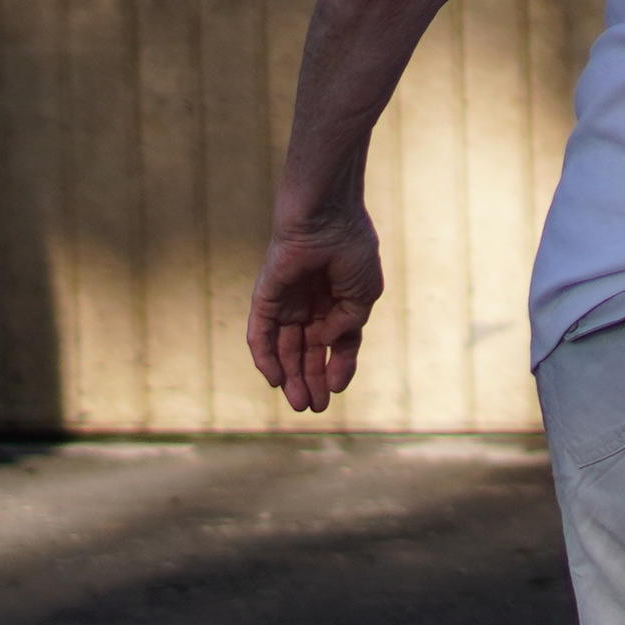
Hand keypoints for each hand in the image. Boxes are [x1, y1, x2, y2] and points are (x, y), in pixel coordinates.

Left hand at [247, 215, 384, 412]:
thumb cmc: (351, 248)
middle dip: (311, 379)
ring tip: (299, 403)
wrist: (327, 216)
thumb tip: (326, 344)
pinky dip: (265, 357)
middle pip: (306, 351)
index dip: (337, 367)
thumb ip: (348, 324)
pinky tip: (275, 380)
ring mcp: (286, 302)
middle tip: (313, 408)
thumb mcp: (364, 295)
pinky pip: (260, 333)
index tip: (337, 389)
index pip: (335, 344)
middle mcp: (310, 305)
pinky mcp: (266, 297)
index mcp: (336, 302)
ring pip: (284, 348)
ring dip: (290, 376)